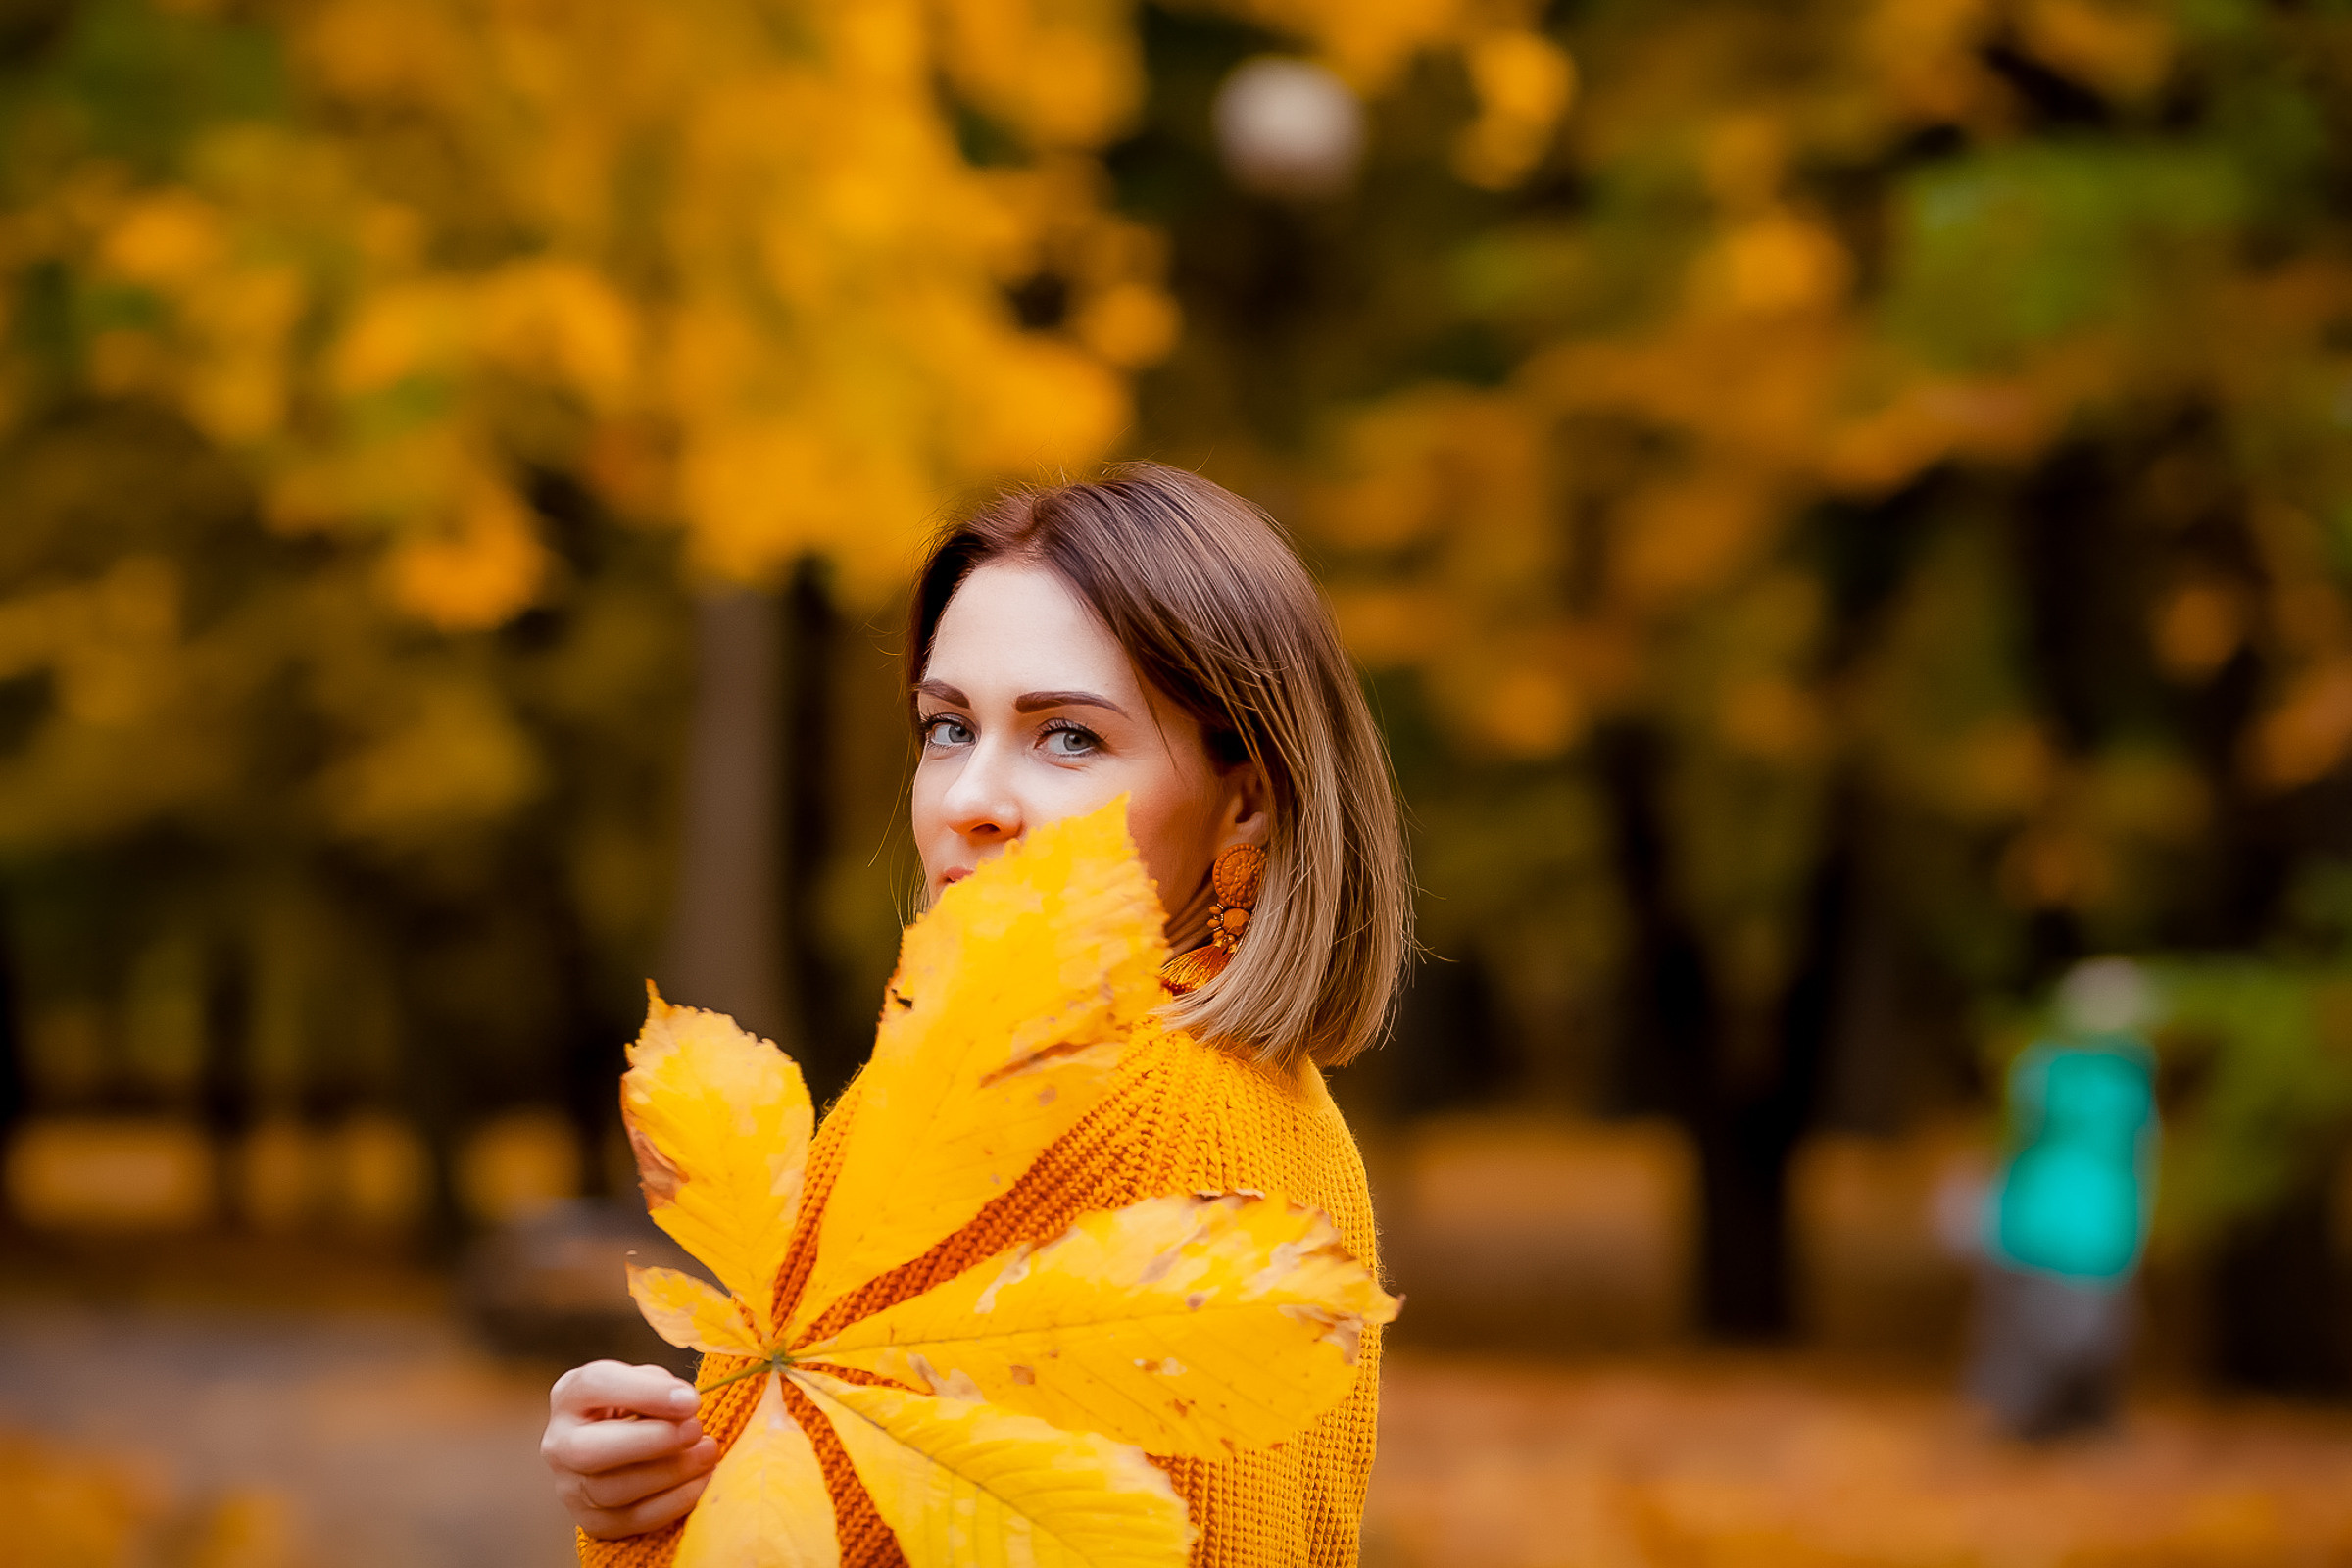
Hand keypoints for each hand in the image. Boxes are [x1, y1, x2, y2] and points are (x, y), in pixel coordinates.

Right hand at [543, 1360, 719, 1538]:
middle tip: (696, 1429)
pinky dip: (675, 1501)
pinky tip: (703, 1479)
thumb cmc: (639, 1406)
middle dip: (652, 1441)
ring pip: (614, 1490)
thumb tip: (685, 1405)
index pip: (595, 1386)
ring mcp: (571, 1488)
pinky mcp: (593, 1521)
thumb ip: (660, 1386)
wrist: (623, 1447)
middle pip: (591, 1450)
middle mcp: (559, 1443)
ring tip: (708, 1452)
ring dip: (671, 1472)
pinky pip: (633, 1520)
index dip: (645, 1393)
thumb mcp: (644, 1381)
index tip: (691, 1400)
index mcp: (570, 1395)